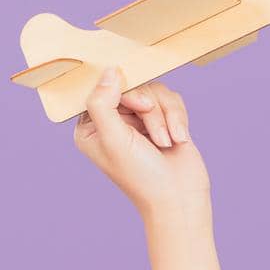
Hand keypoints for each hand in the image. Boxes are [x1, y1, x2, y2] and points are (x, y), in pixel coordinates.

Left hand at [73, 65, 211, 224]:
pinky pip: (171, 97)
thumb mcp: (114, 139)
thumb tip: (109, 71)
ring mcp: (138, 119)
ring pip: (154, 89)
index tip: (135, 108)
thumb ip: (104, 103)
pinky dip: (177, 118)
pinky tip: (178, 140)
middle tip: (154, 135)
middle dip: (148, 109)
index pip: (99, 89)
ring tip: (165, 142)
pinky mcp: (163, 118)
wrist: (179, 197)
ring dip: (164, 116)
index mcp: (90, 127)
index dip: (120, 91)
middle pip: (130, 85)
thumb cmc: (142, 176)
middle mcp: (112, 121)